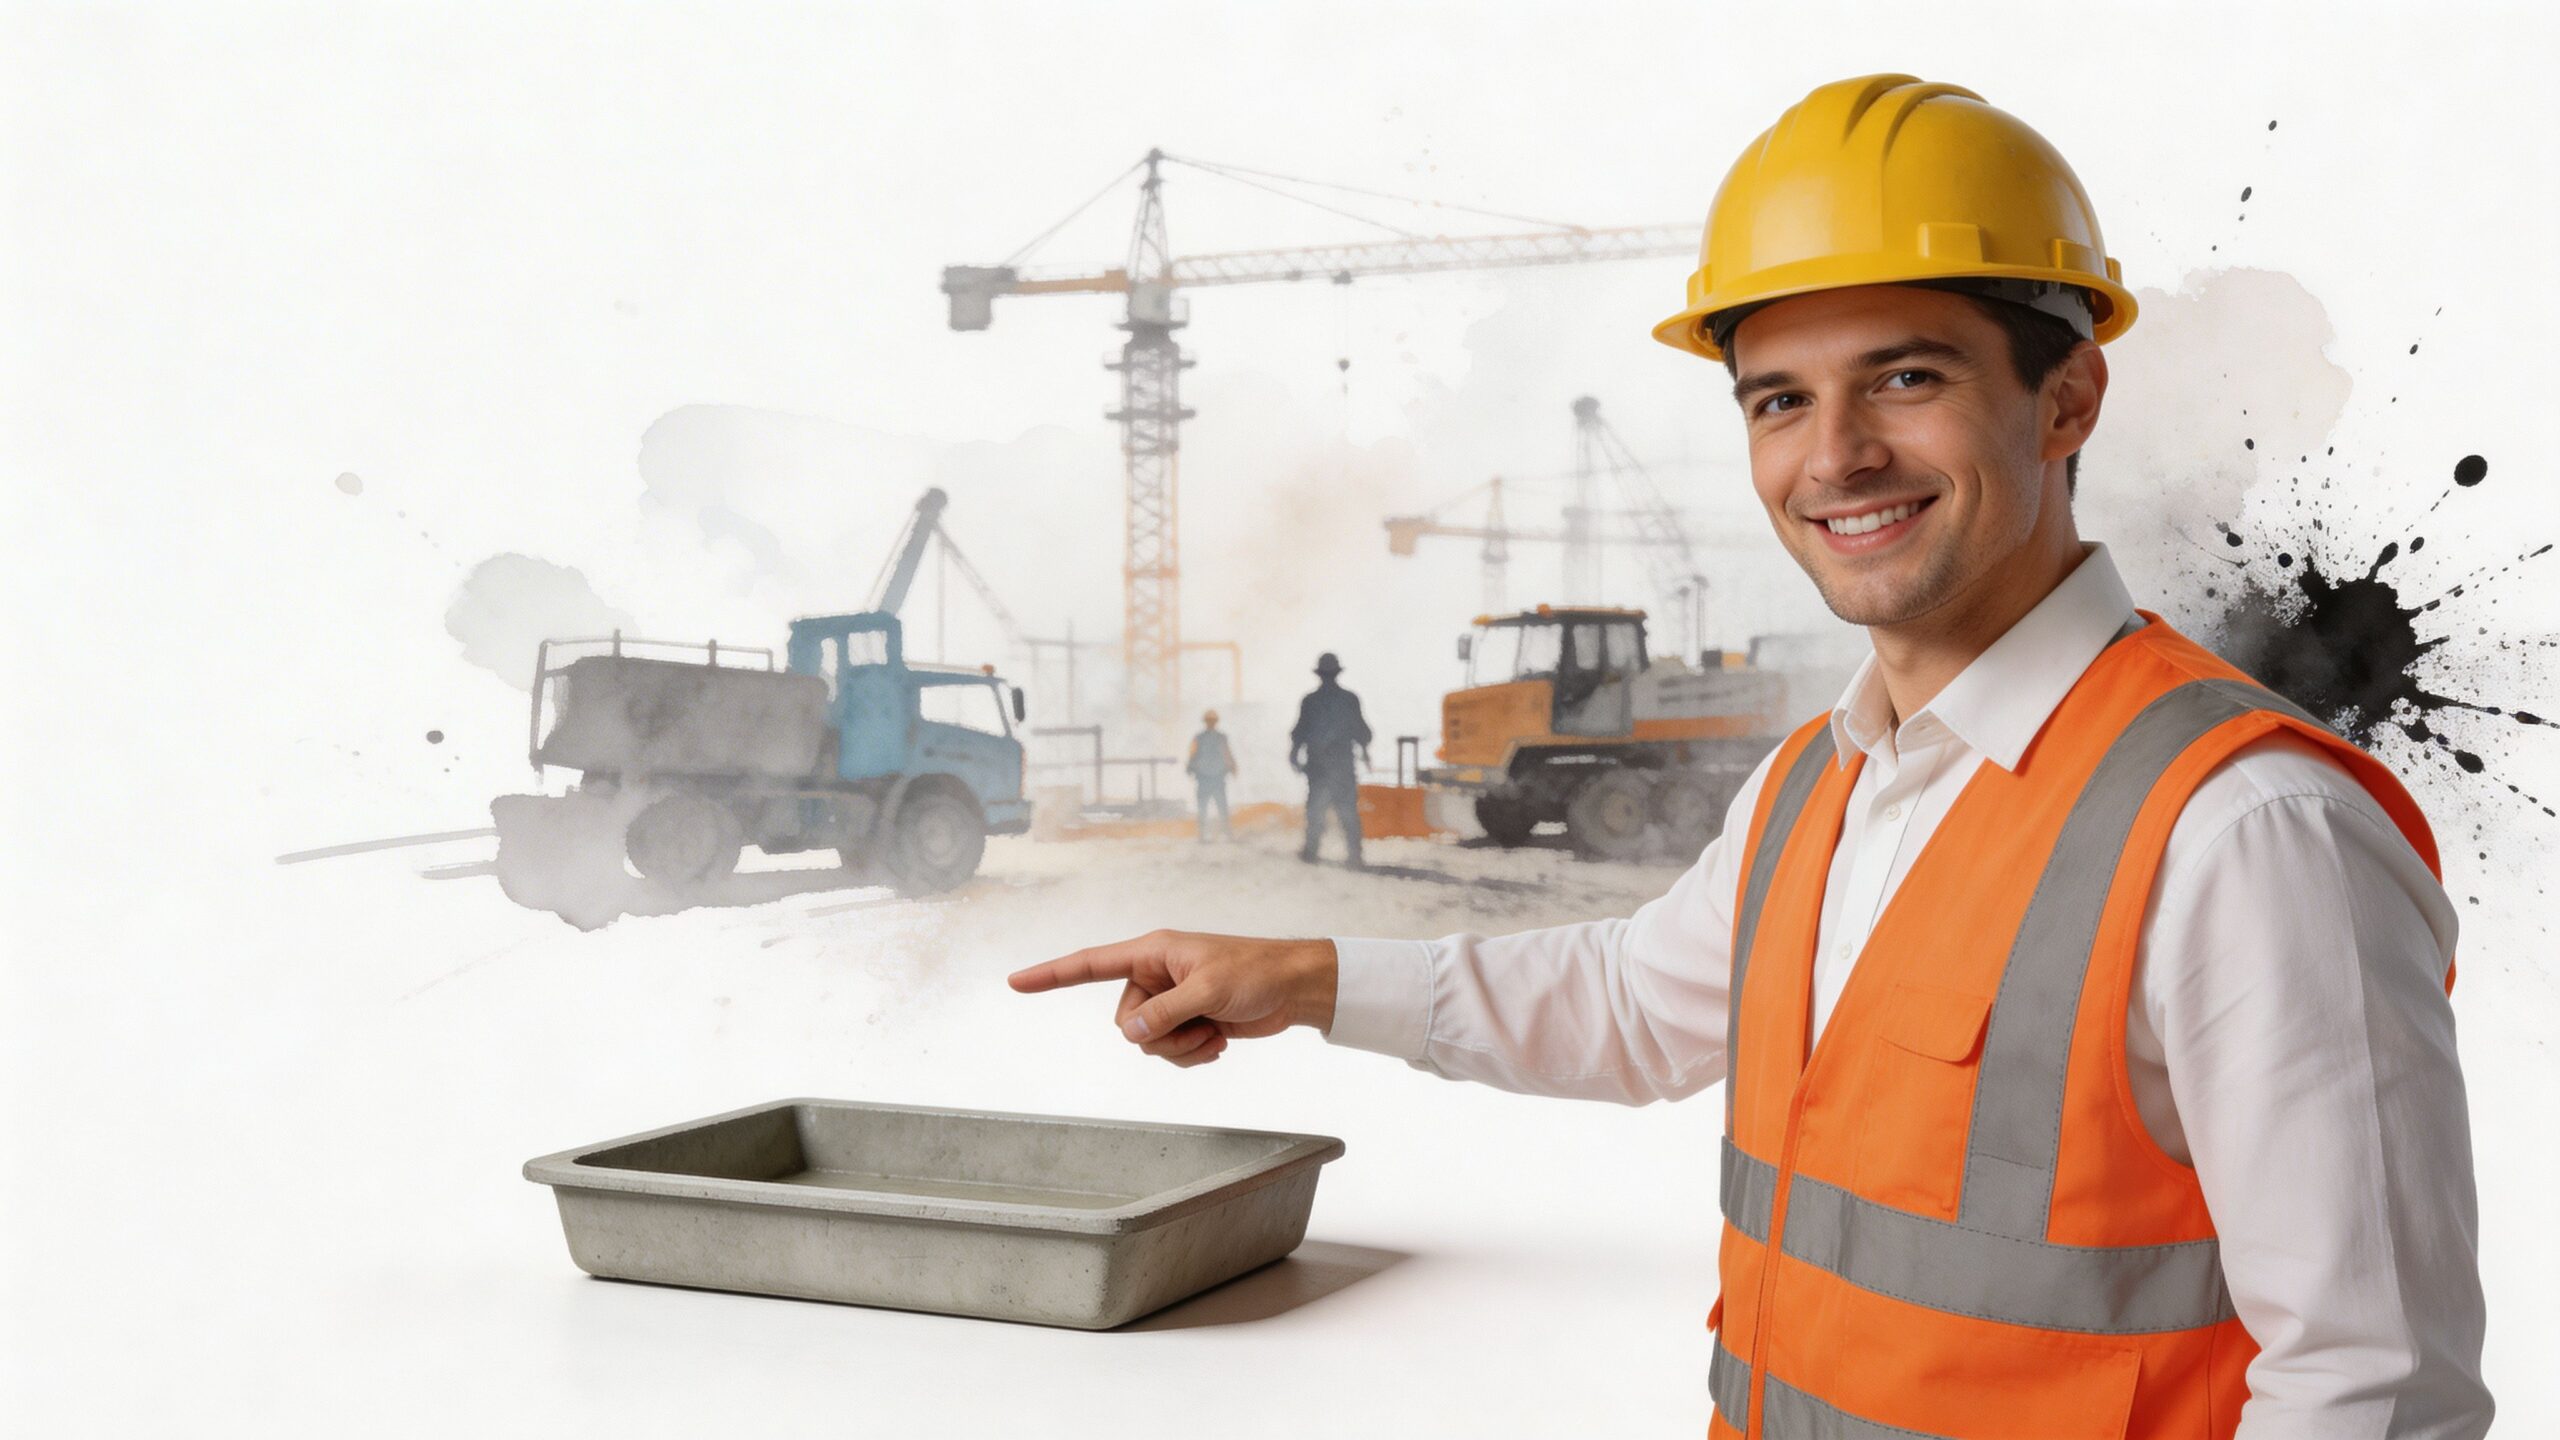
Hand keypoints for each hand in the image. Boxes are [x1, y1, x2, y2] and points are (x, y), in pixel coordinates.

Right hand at [1008, 931, 1338, 1066]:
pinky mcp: (1188, 1021)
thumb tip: (1130, 1034)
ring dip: (1181, 1048)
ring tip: (1214, 1031)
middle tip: (1199, 1024)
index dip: (1051, 975)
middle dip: (1159, 1036)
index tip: (1015, 981)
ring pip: (1147, 1043)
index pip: (1090, 964)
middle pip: (1125, 1022)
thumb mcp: (1209, 991)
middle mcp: (1155, 975)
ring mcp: (1171, 1001)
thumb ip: (1165, 1012)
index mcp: (1152, 953)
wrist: (1295, 988)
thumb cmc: (1257, 972)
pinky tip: (1220, 1041)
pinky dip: (1194, 1054)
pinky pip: (1170, 1052)